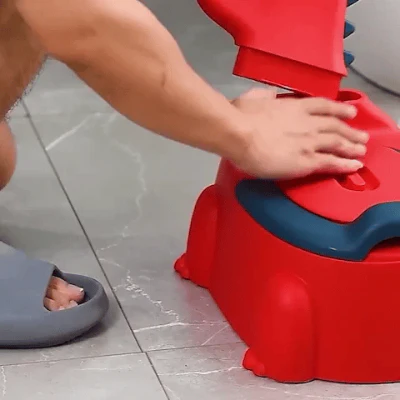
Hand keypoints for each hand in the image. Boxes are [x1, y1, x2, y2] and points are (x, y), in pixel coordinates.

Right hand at [230, 89, 368, 178]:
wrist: (239, 134)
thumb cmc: (241, 115)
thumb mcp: (254, 97)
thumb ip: (265, 96)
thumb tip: (268, 95)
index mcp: (295, 106)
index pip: (323, 106)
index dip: (339, 109)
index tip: (350, 112)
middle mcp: (308, 122)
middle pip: (336, 125)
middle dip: (350, 131)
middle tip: (361, 136)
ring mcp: (310, 141)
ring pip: (338, 143)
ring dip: (352, 147)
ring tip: (361, 151)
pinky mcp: (307, 161)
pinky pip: (331, 163)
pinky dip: (345, 164)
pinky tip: (353, 166)